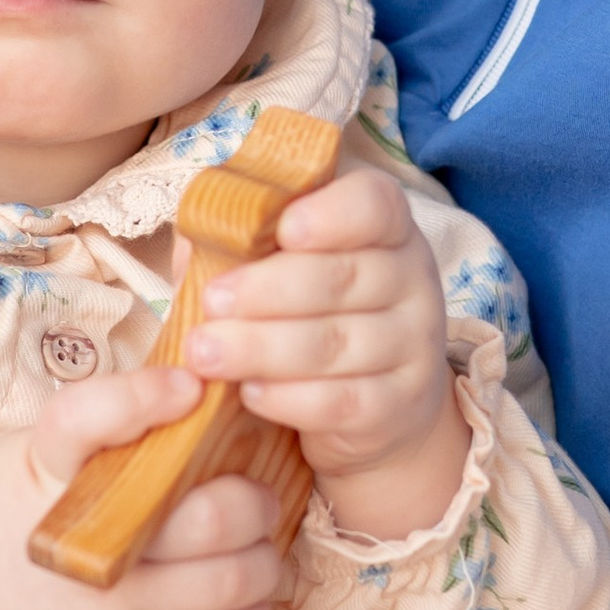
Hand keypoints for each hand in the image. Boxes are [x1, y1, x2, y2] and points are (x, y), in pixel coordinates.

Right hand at [0, 365, 288, 609]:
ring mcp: (113, 607)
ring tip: (254, 542)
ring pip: (232, 581)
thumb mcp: (36, 450)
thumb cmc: (6, 509)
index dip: (146, 397)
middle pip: (207, 519)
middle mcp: (86, 543)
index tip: (190, 387)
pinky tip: (242, 588)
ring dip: (264, 555)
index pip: (88, 419)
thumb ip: (108, 425)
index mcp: (48, 469)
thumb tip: (200, 385)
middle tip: (252, 491)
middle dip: (252, 498)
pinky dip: (254, 607)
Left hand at [183, 165, 463, 536]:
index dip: (331, 214)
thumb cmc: (314, 315)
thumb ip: (242, 245)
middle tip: (211, 301)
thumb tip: (197, 235)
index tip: (284, 229)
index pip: (375, 204)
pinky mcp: (398, 405)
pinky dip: (289, 398)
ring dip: (262, 347)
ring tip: (205, 352)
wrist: (376, 405)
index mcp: (385, 229)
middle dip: (268, 290)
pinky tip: (249, 392)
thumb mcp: (284, 267)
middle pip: (344, 277)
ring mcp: (412, 346)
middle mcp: (411, 281)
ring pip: (337, 343)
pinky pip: (342, 401)